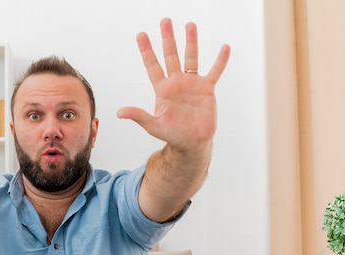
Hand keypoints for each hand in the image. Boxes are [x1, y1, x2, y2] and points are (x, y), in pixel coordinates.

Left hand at [117, 18, 229, 151]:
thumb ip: (138, 116)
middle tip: (165, 21)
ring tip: (189, 25)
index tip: (141, 34)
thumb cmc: (172, 135)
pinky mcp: (207, 90)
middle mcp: (176, 83)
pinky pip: (215, 71)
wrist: (192, 143)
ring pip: (191, 58)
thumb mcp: (153, 125)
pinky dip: (220, 61)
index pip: (153, 66)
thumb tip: (119, 112)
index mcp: (162, 89)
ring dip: (191, 42)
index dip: (147, 50)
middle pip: (171, 55)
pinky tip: (224, 47)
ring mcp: (192, 84)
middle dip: (167, 38)